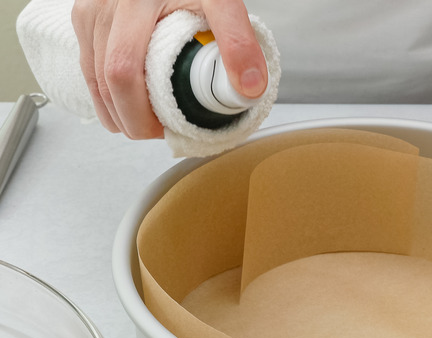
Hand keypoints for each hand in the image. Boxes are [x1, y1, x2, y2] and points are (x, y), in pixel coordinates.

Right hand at [71, 0, 267, 138]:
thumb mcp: (221, 0)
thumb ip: (238, 40)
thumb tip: (248, 88)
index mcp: (134, 4)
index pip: (123, 71)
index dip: (138, 112)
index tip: (162, 129)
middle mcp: (103, 7)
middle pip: (103, 79)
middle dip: (127, 118)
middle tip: (156, 133)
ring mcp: (89, 11)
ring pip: (90, 75)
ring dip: (114, 107)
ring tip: (145, 122)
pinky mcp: (85, 15)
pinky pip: (88, 62)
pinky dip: (105, 89)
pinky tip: (127, 101)